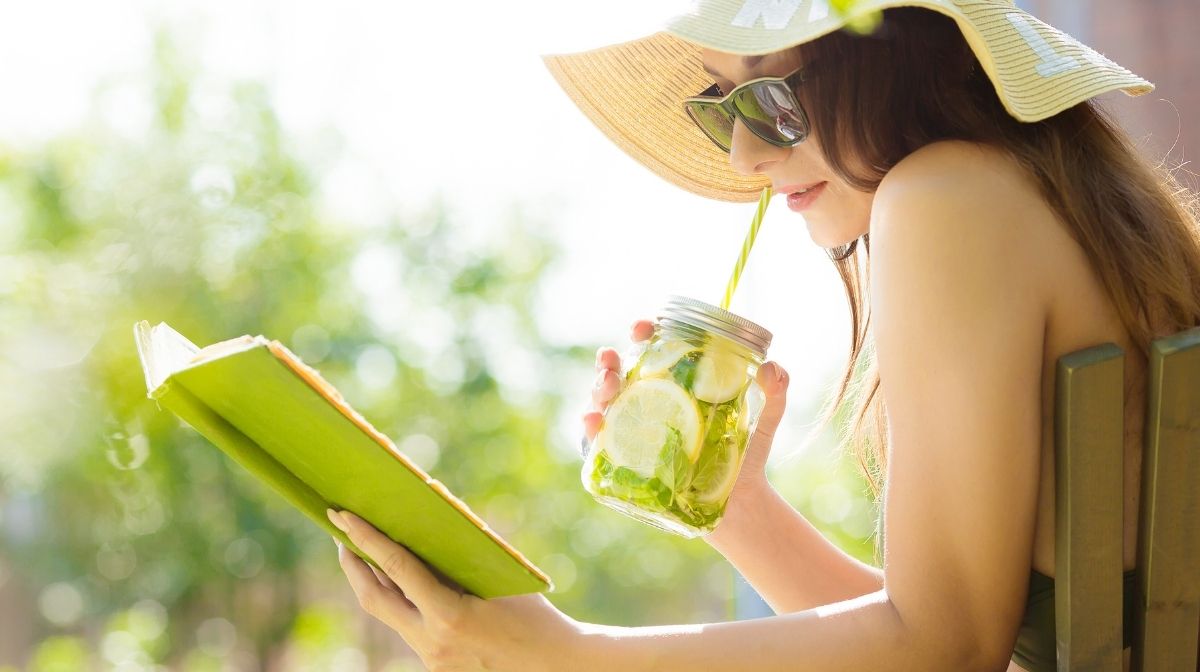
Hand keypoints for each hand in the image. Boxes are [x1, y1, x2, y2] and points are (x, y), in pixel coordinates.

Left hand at [328, 509, 583, 671]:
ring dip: (375, 583)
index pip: (395, 567)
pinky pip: (410, 627)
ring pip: (389, 615)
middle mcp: (431, 639)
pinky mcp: (435, 667)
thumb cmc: (534, 614)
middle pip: (373, 598)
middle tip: (341, 533)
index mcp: (448, 614)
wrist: (554, 664)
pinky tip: (402, 582)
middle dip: (352, 563)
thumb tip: (431, 518)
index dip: (366, 537)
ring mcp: (431, 658)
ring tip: (366, 552)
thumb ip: (461, 554)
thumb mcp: (498, 577)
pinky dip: (403, 602)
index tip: (342, 516)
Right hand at [581, 319, 790, 501]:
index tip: (643, 327)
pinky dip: (588, 428)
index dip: (643, 334)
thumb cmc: (746, 458)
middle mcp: (650, 403)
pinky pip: (598, 442)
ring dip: (597, 389)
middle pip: (619, 373)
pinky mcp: (625, 461)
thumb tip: (773, 366)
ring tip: (607, 388)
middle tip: (612, 361)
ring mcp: (634, 432)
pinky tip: (593, 421)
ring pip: (603, 402)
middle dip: (609, 361)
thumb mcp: (766, 420)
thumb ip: (776, 391)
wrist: (739, 507)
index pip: (653, 350)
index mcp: (677, 385)